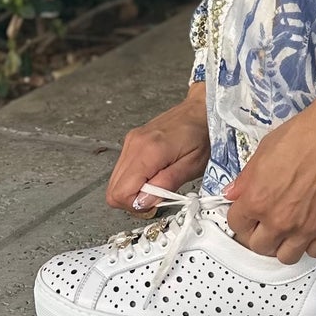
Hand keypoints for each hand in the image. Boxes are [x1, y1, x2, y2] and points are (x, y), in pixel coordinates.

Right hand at [105, 84, 210, 211]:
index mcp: (149, 151)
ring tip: (157, 183)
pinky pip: (122, 170)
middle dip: (133, 201)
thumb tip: (144, 202)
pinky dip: (134, 179)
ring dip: (133, 190)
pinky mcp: (131, 141)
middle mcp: (134, 145)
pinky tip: (153, 174)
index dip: (136, 205)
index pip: (121, 193)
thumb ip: (167, 184)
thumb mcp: (193, 165)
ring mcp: (130, 142)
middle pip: (113, 190)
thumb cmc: (203, 135)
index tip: (155, 202)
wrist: (200, 109)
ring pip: (115, 182)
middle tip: (156, 196)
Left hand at [224, 98, 315, 263]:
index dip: (242, 218)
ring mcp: (306, 228)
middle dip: (261, 235)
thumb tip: (233, 193)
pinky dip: (312, 244)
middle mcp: (279, 219)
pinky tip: (312, 229)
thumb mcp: (265, 149)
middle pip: (259, 246)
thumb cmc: (307, 134)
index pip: (236, 225)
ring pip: (286, 257)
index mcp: (257, 199)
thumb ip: (246, 178)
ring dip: (285, 244)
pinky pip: (315, 252)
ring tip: (290, 229)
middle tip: (268, 223)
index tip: (249, 215)